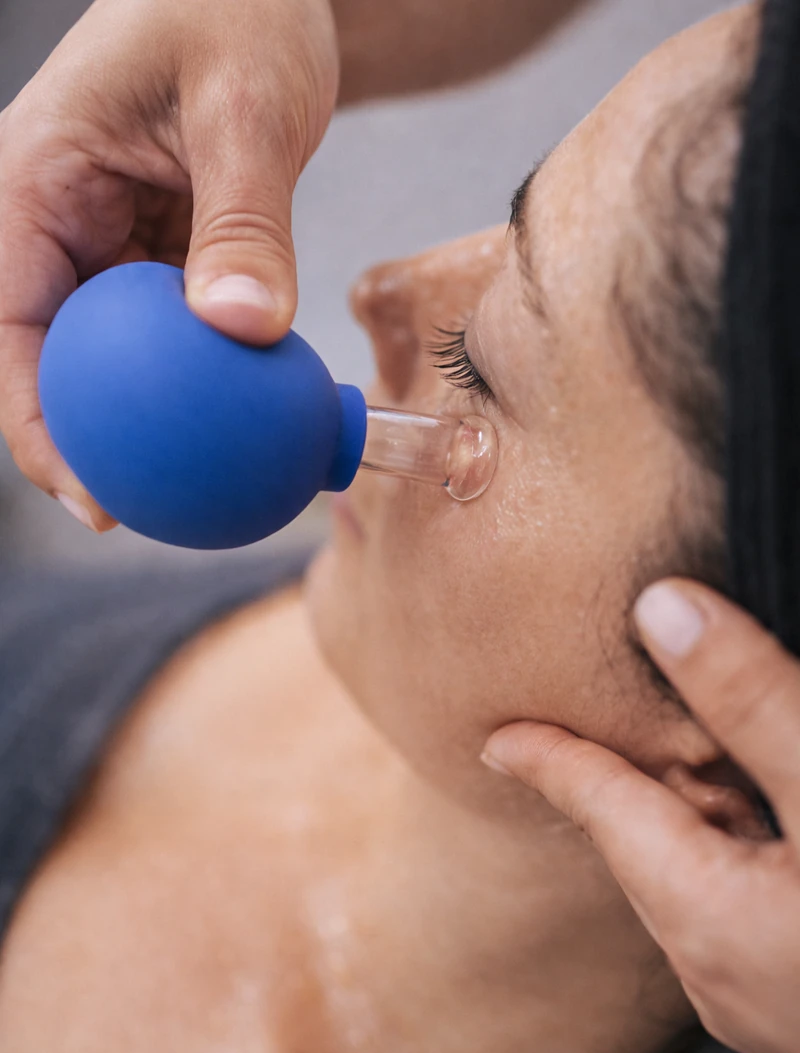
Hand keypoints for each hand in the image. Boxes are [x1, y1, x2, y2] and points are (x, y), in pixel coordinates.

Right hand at [0, 0, 337, 529]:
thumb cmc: (236, 14)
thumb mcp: (245, 111)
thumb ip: (244, 223)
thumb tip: (243, 330)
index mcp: (28, 187)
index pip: (7, 330)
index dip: (36, 428)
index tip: (96, 497)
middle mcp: (51, 222)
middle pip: (46, 362)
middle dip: (89, 444)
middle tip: (155, 513)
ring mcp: (101, 241)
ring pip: (106, 357)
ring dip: (148, 419)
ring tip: (203, 482)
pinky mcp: (150, 252)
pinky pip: (162, 334)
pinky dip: (194, 379)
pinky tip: (239, 419)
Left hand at [484, 579, 799, 1052]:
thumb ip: (752, 703)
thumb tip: (662, 610)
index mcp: (710, 916)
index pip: (601, 810)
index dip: (550, 759)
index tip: (501, 737)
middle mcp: (722, 972)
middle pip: (646, 850)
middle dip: (626, 785)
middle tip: (601, 729)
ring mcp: (768, 1001)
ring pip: (701, 883)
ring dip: (700, 821)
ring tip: (704, 766)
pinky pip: (748, 914)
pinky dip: (750, 859)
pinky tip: (782, 832)